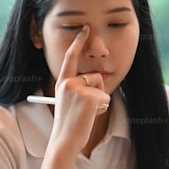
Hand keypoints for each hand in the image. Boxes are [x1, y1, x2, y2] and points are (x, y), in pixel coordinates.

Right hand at [50, 26, 111, 148]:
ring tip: (87, 112)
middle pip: (95, 76)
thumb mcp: (70, 101)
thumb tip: (100, 77)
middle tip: (85, 108)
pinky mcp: (89, 98)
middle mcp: (68, 83)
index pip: (71, 57)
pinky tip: (90, 116)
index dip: (79, 41)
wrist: (65, 140)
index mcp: (62, 82)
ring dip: (100, 100)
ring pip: (102, 86)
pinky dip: (102, 108)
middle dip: (98, 91)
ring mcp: (78, 89)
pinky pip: (105, 98)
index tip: (85, 28)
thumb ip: (80, 88)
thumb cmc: (69, 123)